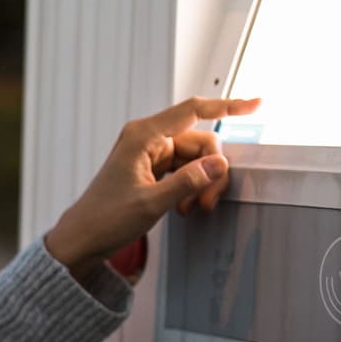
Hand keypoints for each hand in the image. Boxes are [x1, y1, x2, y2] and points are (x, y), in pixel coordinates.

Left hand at [43, 97, 261, 274]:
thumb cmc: (106, 218)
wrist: (83, 237)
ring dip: (201, 183)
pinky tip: (184, 208)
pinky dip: (191, 186)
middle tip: (207, 203)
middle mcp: (147, 138)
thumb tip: (219, 164)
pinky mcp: (151, 167)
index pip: (193, 111)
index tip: (257, 104)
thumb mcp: (152, 203)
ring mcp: (150, 152)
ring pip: (196, 158)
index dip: (228, 106)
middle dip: (212, 170)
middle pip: (201, 141)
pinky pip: (184, 169)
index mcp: (143, 135)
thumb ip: (188, 181)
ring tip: (192, 209)